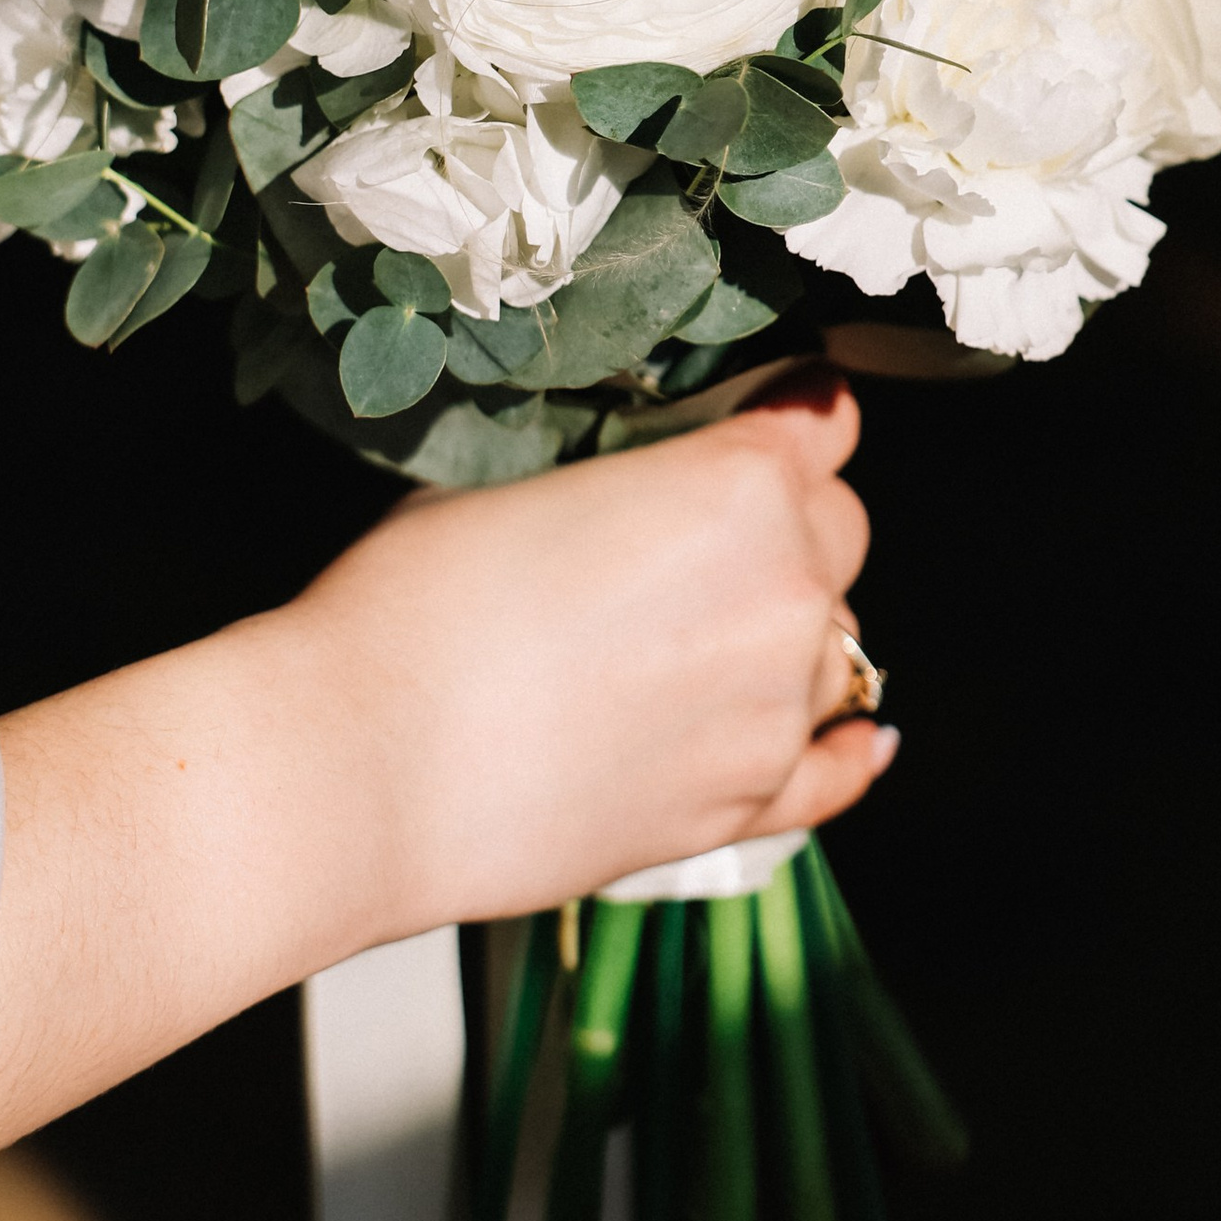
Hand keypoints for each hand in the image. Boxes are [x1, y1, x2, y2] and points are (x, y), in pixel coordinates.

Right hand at [280, 365, 891, 935]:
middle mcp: (782, 594)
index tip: (781, 418)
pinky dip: (847, 749)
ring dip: (794, 629)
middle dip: (791, 522)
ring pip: (840, 647)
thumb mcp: (515, 483)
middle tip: (714, 535)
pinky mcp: (742, 806)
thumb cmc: (412, 609)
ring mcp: (774, 711)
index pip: (821, 423)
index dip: (796, 414)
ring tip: (720, 634)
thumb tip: (638, 494)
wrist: (359, 768)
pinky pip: (835, 770)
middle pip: (839, 533)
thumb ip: (624, 483)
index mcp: (738, 487)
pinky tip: (861, 737)